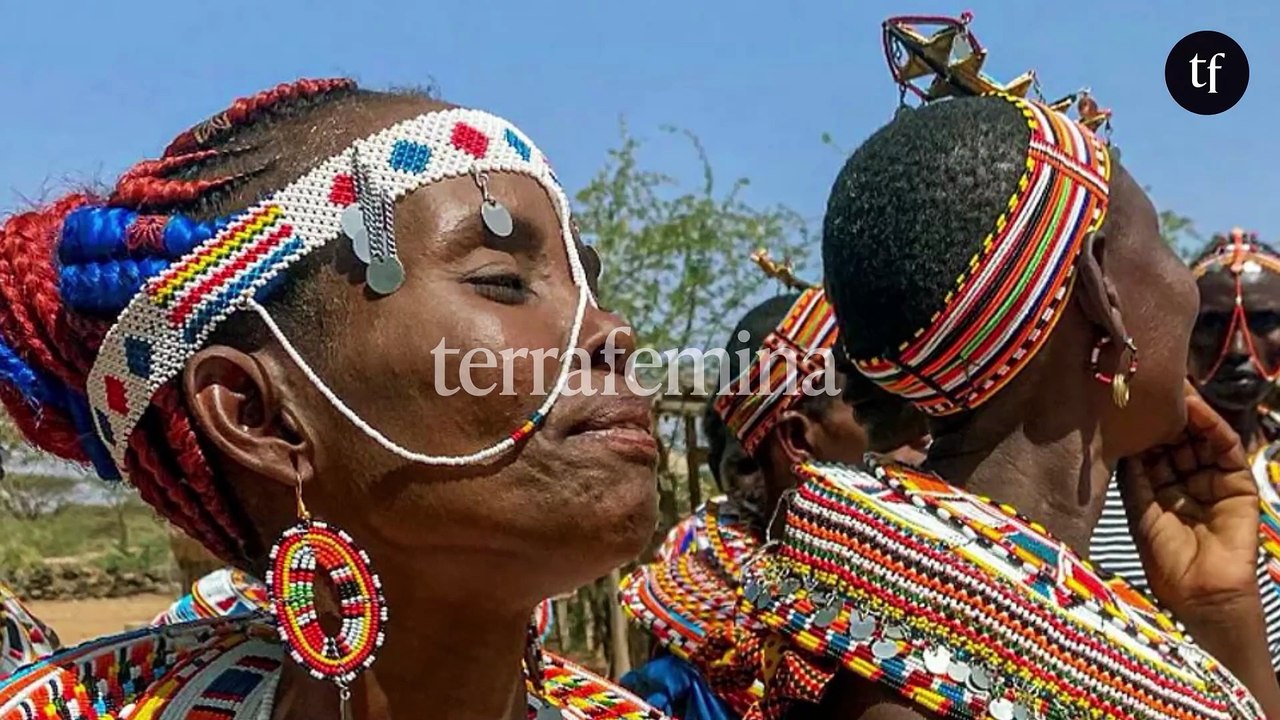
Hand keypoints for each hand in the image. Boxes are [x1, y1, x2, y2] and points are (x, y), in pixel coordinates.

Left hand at [1117, 381, 1260, 616]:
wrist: (1200, 593)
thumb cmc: (1165, 560)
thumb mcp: (1139, 508)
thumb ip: (1133, 472)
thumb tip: (1116, 436)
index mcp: (1160, 489)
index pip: (1151, 448)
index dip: (1140, 426)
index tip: (1123, 399)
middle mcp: (1187, 481)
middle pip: (1177, 439)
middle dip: (1163, 413)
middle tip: (1147, 381)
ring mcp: (1214, 481)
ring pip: (1201, 438)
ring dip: (1187, 412)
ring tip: (1169, 386)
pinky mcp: (1240, 484)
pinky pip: (1226, 448)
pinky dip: (1211, 425)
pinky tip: (1195, 407)